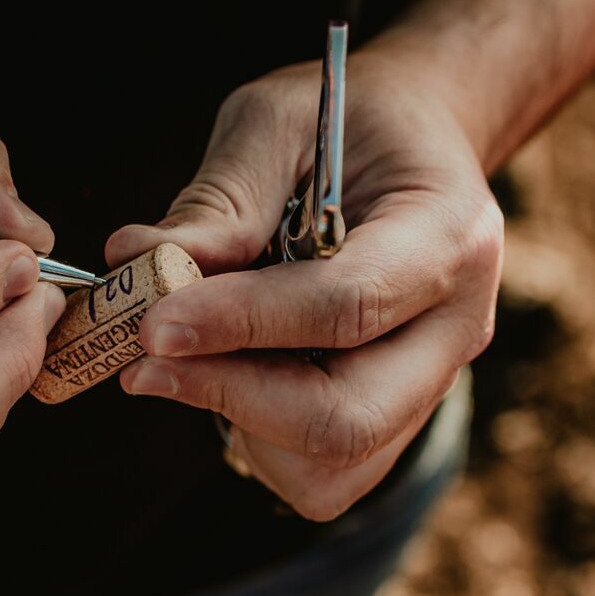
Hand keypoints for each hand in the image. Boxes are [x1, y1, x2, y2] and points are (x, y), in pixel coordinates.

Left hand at [105, 46, 501, 519]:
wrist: (418, 140)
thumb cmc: (347, 123)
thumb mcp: (277, 121)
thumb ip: (218, 200)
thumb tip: (136, 265)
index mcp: (448, 234)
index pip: (347, 306)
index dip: (240, 324)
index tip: (151, 323)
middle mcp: (458, 324)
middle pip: (349, 416)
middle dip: (232, 397)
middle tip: (141, 359)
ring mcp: (437, 382)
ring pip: (337, 465)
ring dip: (241, 426)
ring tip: (187, 359)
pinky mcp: (402, 417)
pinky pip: (329, 474)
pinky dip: (261, 441)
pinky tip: (228, 373)